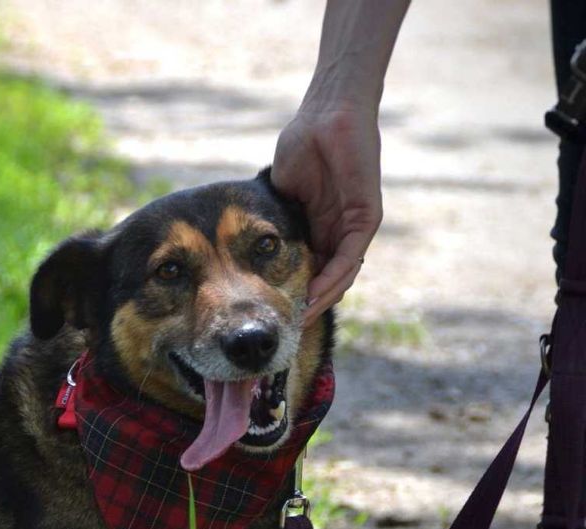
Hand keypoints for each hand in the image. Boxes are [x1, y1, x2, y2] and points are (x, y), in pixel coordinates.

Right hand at [271, 103, 382, 326]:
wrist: (326, 115)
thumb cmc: (302, 144)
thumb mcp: (281, 191)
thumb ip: (273, 219)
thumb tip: (246, 244)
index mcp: (319, 226)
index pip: (309, 268)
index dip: (292, 290)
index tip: (272, 311)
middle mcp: (340, 231)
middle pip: (327, 278)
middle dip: (307, 304)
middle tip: (285, 327)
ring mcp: (355, 226)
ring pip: (341, 275)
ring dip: (321, 299)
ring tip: (299, 319)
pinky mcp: (367, 217)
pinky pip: (350, 257)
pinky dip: (333, 278)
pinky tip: (315, 295)